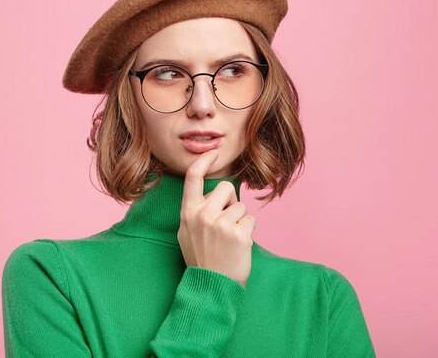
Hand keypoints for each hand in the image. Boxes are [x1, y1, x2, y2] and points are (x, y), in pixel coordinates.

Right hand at [177, 150, 255, 287]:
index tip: (212, 152)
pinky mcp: (238, 233)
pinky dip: (248, 231)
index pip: (193, 177)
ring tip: (230, 239)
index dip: (203, 161)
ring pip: (241, 206)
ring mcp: (220, 223)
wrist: (211, 286)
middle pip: (226, 187)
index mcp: (187, 212)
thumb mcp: (187, 232)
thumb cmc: (202, 258)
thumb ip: (196, 210)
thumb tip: (212, 193)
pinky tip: (238, 245)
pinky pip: (250, 220)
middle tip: (225, 223)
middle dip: (231, 201)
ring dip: (240, 221)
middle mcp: (202, 214)